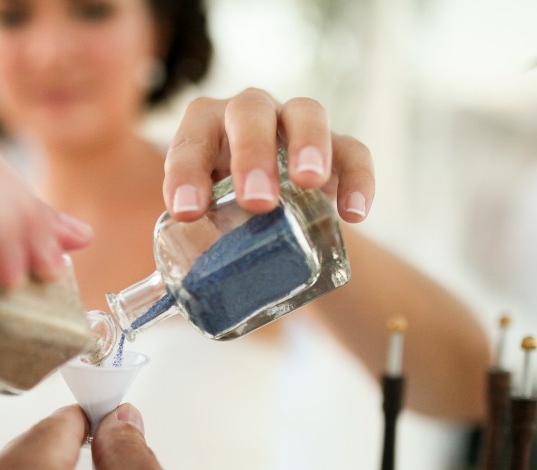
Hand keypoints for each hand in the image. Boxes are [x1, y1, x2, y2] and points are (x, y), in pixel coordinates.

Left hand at [163, 89, 373, 223]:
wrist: (278, 216)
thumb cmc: (228, 213)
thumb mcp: (206, 222)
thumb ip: (192, 243)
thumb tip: (178, 290)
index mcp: (207, 129)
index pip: (191, 138)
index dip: (186, 172)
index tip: (187, 213)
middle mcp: (250, 114)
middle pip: (250, 111)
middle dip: (251, 152)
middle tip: (256, 201)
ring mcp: (296, 124)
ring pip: (307, 112)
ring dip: (308, 143)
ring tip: (309, 182)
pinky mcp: (339, 147)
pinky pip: (354, 152)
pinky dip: (357, 179)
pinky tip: (353, 214)